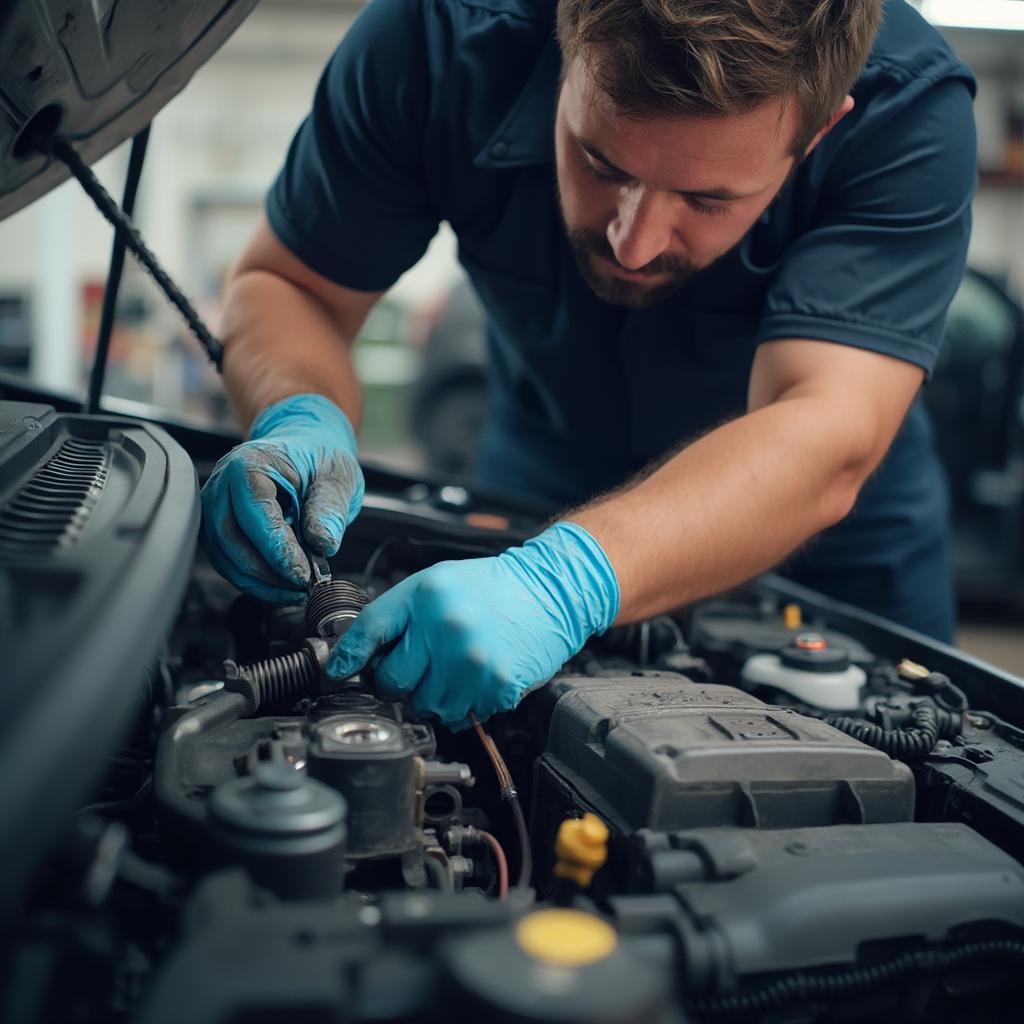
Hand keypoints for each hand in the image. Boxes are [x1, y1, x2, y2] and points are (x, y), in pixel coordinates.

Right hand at [201, 394, 363, 601]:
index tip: (303, 573)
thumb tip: (323, 543)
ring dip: (259, 582)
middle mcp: (223, 485)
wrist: (305, 449)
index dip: (278, 549)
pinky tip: (282, 585)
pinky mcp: (221, 527)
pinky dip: (254, 580)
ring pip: (225, 557)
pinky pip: (229, 561)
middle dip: (266, 572)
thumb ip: (329, 509)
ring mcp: (217, 507)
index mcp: (250, 463)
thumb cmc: (318, 458)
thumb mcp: (337, 477)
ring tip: (295, 590)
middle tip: (301, 587)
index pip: (255, 513)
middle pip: (231, 539)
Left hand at [326, 523, 619, 725]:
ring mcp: (472, 661)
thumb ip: (397, 614)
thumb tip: (354, 654)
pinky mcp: (495, 686)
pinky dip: (462, 705)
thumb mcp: (436, 582)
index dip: (349, 657)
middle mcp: (446, 627)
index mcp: (426, 595)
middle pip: (393, 682)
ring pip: (425, 706)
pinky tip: (473, 680)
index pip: (369, 632)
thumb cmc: (491, 587)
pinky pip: (459, 715)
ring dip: (432, 698)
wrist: (550, 591)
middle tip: (419, 666)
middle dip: (399, 680)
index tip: (339, 671)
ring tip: (451, 671)